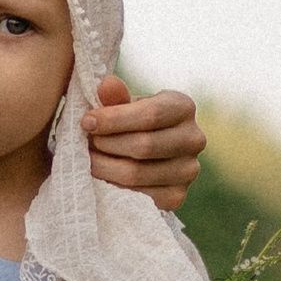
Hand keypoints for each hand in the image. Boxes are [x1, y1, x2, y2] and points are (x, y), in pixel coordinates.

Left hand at [85, 76, 204, 204]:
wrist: (147, 156)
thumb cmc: (133, 123)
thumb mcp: (126, 106)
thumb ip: (115, 97)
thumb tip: (107, 84)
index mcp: (184, 107)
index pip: (150, 115)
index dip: (114, 119)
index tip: (86, 122)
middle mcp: (194, 138)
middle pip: (143, 146)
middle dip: (107, 144)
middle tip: (86, 143)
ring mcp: (189, 170)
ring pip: (136, 173)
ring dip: (104, 167)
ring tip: (88, 158)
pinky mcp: (178, 196)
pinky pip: (138, 195)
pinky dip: (113, 186)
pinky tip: (101, 176)